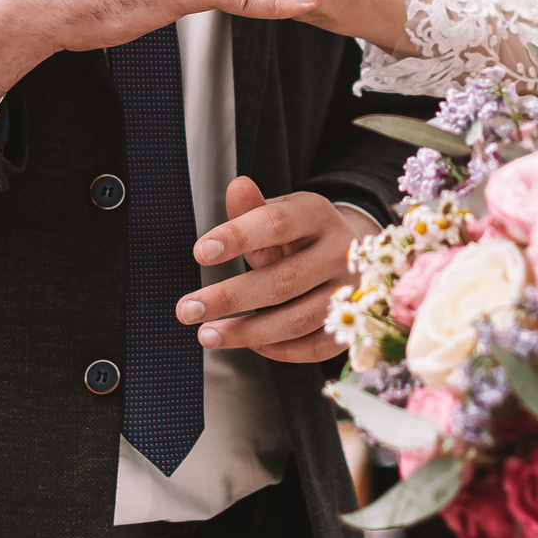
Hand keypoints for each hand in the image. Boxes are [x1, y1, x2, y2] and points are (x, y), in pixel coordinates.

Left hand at [173, 177, 365, 363]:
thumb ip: (253, 209)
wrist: (350, 253)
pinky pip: (314, 348)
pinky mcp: (351, 325)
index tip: (200, 252)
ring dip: (247, 332)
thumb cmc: (302, 234)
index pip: (277, 223)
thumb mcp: (280, 213)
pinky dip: (278, 350)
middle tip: (187, 308)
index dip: (238, 237)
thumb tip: (237, 187)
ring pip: (297, 320)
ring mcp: (350, 292)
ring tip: (207, 334)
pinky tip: (249, 344)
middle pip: (283, 280)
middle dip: (229, 297)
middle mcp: (341, 254)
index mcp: (319, 215)